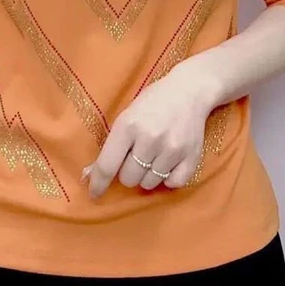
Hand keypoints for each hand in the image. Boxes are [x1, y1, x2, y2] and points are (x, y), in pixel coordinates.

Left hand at [83, 57, 218, 197]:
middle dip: (128, 172)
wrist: (189, 91)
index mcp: (128, 126)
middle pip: (129, 179)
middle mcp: (150, 139)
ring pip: (149, 183)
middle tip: (136, 157)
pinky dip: (168, 178)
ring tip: (154, 156)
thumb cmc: (152, 103)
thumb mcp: (127, 116)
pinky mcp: (191, 157)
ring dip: (148, 175)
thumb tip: (93, 174)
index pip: (107, 165)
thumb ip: (113, 144)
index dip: (98, 183)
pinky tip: (168, 162)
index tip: (94, 194)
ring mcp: (172, 149)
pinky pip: (173, 184)